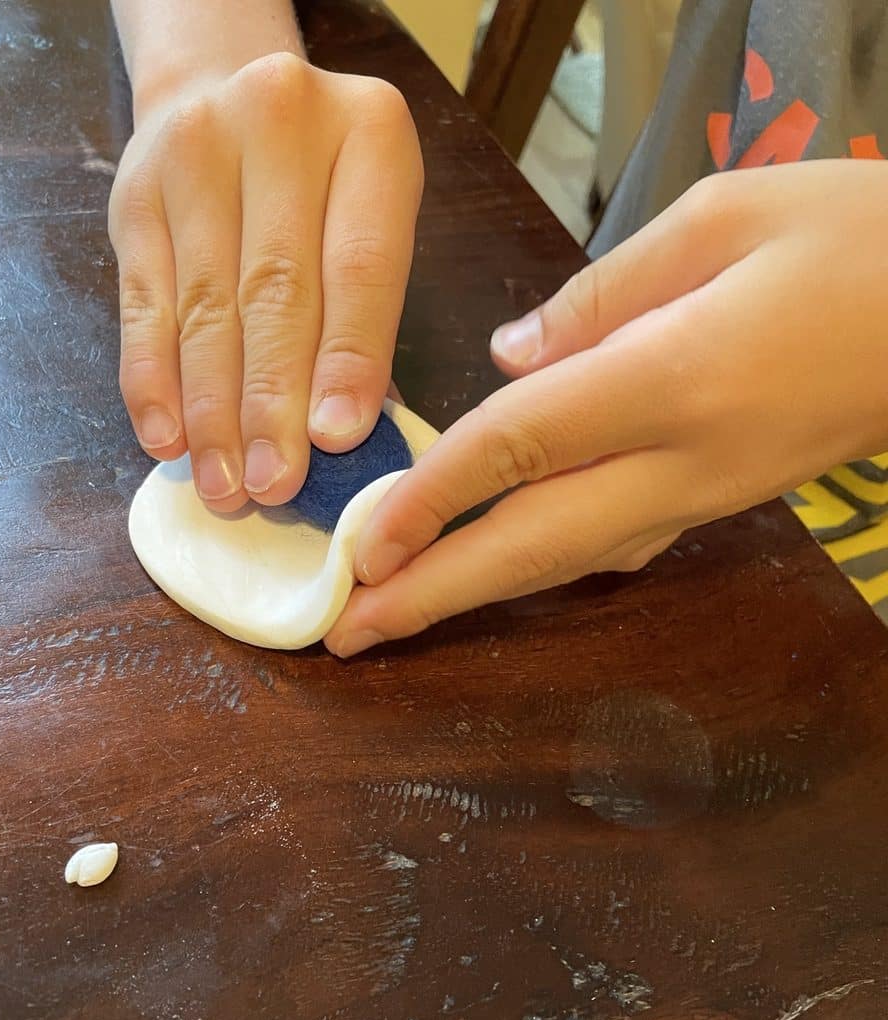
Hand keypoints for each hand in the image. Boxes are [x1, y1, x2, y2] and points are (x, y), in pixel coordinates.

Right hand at [108, 53, 422, 510]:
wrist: (226, 87)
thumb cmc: (325, 185)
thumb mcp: (374, 218)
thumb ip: (368, 315)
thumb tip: (343, 440)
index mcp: (370, 132)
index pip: (359, 264)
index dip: (347, 359)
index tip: (336, 440)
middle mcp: (279, 123)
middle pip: (274, 291)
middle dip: (272, 403)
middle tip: (274, 485)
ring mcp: (197, 151)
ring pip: (205, 307)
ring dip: (213, 412)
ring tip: (226, 484)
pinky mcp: (135, 194)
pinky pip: (143, 305)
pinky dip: (153, 381)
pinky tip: (167, 440)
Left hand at [325, 160, 887, 655]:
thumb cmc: (851, 241)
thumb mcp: (721, 219)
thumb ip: (602, 295)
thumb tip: (510, 359)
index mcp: (675, 378)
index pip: (520, 448)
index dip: (430, 498)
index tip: (361, 543)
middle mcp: (683, 460)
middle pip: (533, 542)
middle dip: (434, 594)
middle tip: (348, 634)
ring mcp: (704, 495)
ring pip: (570, 558)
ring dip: (476, 593)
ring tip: (397, 616)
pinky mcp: (717, 502)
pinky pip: (614, 544)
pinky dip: (539, 566)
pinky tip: (493, 572)